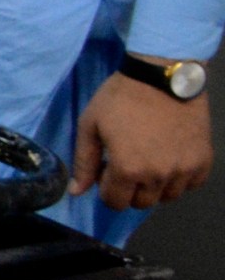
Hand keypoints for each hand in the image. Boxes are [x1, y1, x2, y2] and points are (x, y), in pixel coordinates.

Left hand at [71, 72, 212, 209]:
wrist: (162, 76)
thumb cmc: (121, 97)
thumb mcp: (90, 125)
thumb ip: (84, 161)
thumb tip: (76, 192)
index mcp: (128, 169)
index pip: (115, 202)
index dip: (106, 189)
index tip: (107, 171)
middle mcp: (159, 176)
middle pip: (141, 202)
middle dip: (129, 189)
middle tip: (127, 163)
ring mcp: (184, 170)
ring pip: (167, 197)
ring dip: (155, 185)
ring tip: (149, 159)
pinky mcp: (204, 160)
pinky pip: (191, 185)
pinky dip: (180, 178)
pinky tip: (170, 158)